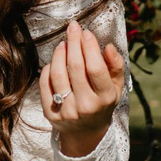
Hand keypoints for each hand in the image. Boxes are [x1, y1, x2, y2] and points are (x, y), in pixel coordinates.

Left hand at [40, 20, 126, 156]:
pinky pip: (45, 84)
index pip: (95, 68)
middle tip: (73, 28)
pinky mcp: (50, 114)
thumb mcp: (116, 86)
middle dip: (73, 43)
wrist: (86, 132)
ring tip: (63, 43)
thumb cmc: (102, 102)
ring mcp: (67, 112)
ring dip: (59, 53)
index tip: (86, 32)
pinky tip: (55, 61)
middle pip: (75, 68)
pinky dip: (48, 68)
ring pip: (58, 74)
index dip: (89, 47)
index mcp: (105, 98)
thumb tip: (108, 47)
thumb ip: (116, 66)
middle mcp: (86, 107)